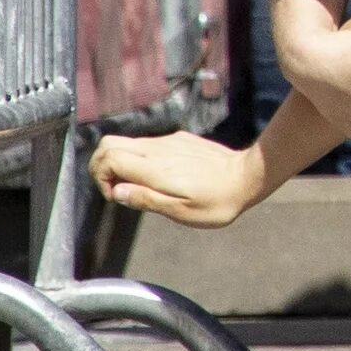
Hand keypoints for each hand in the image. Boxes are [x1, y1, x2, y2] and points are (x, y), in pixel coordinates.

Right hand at [92, 133, 267, 228]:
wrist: (249, 176)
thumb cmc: (217, 201)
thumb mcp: (180, 210)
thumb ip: (145, 199)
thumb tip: (117, 191)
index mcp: (155, 167)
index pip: (109, 156)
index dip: (101, 176)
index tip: (116, 195)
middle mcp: (158, 148)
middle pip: (110, 143)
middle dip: (102, 166)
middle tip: (119, 189)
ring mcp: (170, 141)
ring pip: (128, 143)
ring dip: (121, 163)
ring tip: (141, 187)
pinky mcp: (180, 140)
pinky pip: (148, 145)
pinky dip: (139, 159)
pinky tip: (158, 178)